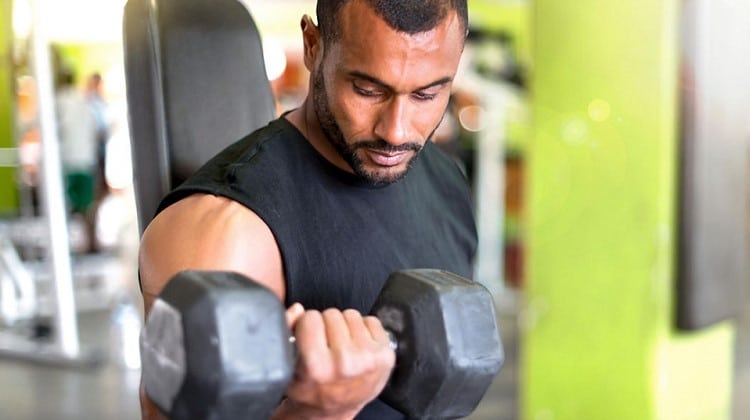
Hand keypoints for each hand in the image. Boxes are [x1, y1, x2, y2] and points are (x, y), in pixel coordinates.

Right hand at [280, 306, 395, 418]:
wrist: (335, 410)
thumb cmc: (311, 389)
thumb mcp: (287, 367)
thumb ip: (285, 332)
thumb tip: (298, 309)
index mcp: (317, 366)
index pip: (310, 318)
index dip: (307, 326)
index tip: (309, 338)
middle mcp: (345, 363)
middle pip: (332, 314)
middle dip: (326, 326)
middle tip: (326, 345)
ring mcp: (368, 359)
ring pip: (351, 315)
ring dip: (345, 327)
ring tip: (340, 346)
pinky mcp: (385, 355)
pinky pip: (371, 320)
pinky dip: (363, 330)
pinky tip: (356, 347)